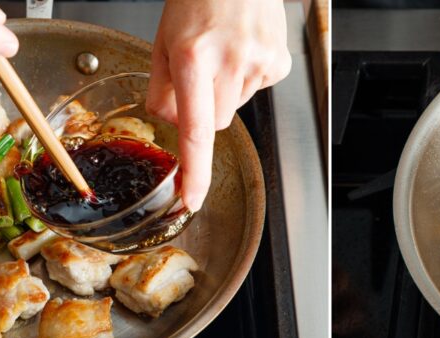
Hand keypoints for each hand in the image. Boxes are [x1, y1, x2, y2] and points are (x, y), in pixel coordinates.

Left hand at [146, 0, 291, 211]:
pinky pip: (256, 89)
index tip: (191, 197)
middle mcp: (229, 62)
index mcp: (193, 57)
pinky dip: (246, 77)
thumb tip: (168, 120)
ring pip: (236, 106)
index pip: (195, 128)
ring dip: (225, 90)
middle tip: (200, 74)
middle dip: (205, 109)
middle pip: (216, 122)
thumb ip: (161, 85)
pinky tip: (242, 49)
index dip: (194, 169)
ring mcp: (258, 63)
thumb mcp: (165, 37)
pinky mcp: (278, 63)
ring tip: (223, 52)